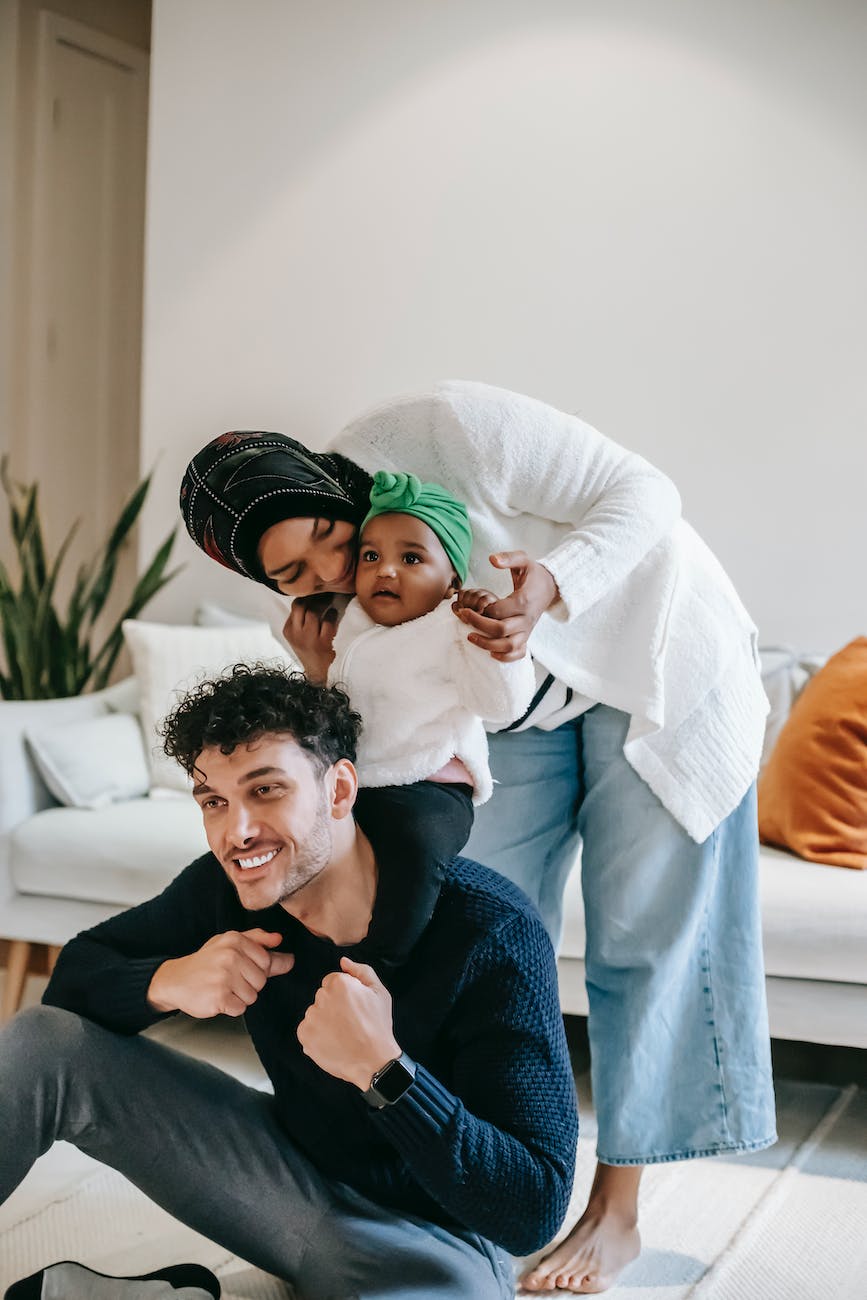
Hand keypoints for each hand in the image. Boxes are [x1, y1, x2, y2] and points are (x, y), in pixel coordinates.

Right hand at [147, 928, 294, 1018]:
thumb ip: (257, 940)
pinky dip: (230, 1007)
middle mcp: (231, 956)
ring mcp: (224, 977)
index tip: (239, 968)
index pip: (267, 961)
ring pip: (252, 996)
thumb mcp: (228, 943)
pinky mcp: (219, 997)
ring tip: (221, 987)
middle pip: (261, 980)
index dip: (255, 969)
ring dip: (239, 997)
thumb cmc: (206, 962)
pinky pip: (240, 1008)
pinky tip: (217, 998)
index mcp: (235, 940)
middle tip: (228, 979)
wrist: (175, 980)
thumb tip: (280, 940)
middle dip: (248, 984)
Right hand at [282, 594, 338, 681]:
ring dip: (324, 604)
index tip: (316, 592)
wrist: (319, 675)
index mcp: (289, 631)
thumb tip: (311, 598)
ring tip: (330, 600)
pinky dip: (332, 615)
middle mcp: (296, 634)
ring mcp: (309, 639)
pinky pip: (328, 622)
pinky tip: (334, 613)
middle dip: (313, 596)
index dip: (306, 596)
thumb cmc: (311, 653)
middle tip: (324, 592)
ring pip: (314, 612)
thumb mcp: (298, 637)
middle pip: (301, 605)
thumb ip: (300, 621)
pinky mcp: (322, 643)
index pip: (295, 606)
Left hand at [296, 956, 399, 1089]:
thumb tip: (343, 961)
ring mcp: (311, 1017)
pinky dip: (316, 1036)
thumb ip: (361, 971)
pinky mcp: (304, 1035)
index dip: (345, 995)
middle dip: (333, 1006)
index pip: (332, 982)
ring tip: (342, 1034)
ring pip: (315, 1014)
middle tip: (350, 1022)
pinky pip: (307, 1030)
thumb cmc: (378, 1025)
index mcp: (339, 983)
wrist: (373, 1061)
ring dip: (324, 1021)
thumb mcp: (379, 992)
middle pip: (322, 997)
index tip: (354, 1008)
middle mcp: (321, 997)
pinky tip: (332, 1042)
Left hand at [453, 551, 558, 660]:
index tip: (466, 606)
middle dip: (478, 625)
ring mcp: (527, 630)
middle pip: (501, 630)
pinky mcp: (527, 636)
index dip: (480, 610)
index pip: (498, 611)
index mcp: (524, 600)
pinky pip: (518, 653)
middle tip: (463, 616)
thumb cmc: (533, 574)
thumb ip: (508, 558)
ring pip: (508, 645)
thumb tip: (491, 559)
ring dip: (487, 644)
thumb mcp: (523, 560)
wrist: (550, 588)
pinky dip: (505, 657)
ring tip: (470, 636)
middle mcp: (526, 618)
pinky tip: (490, 652)